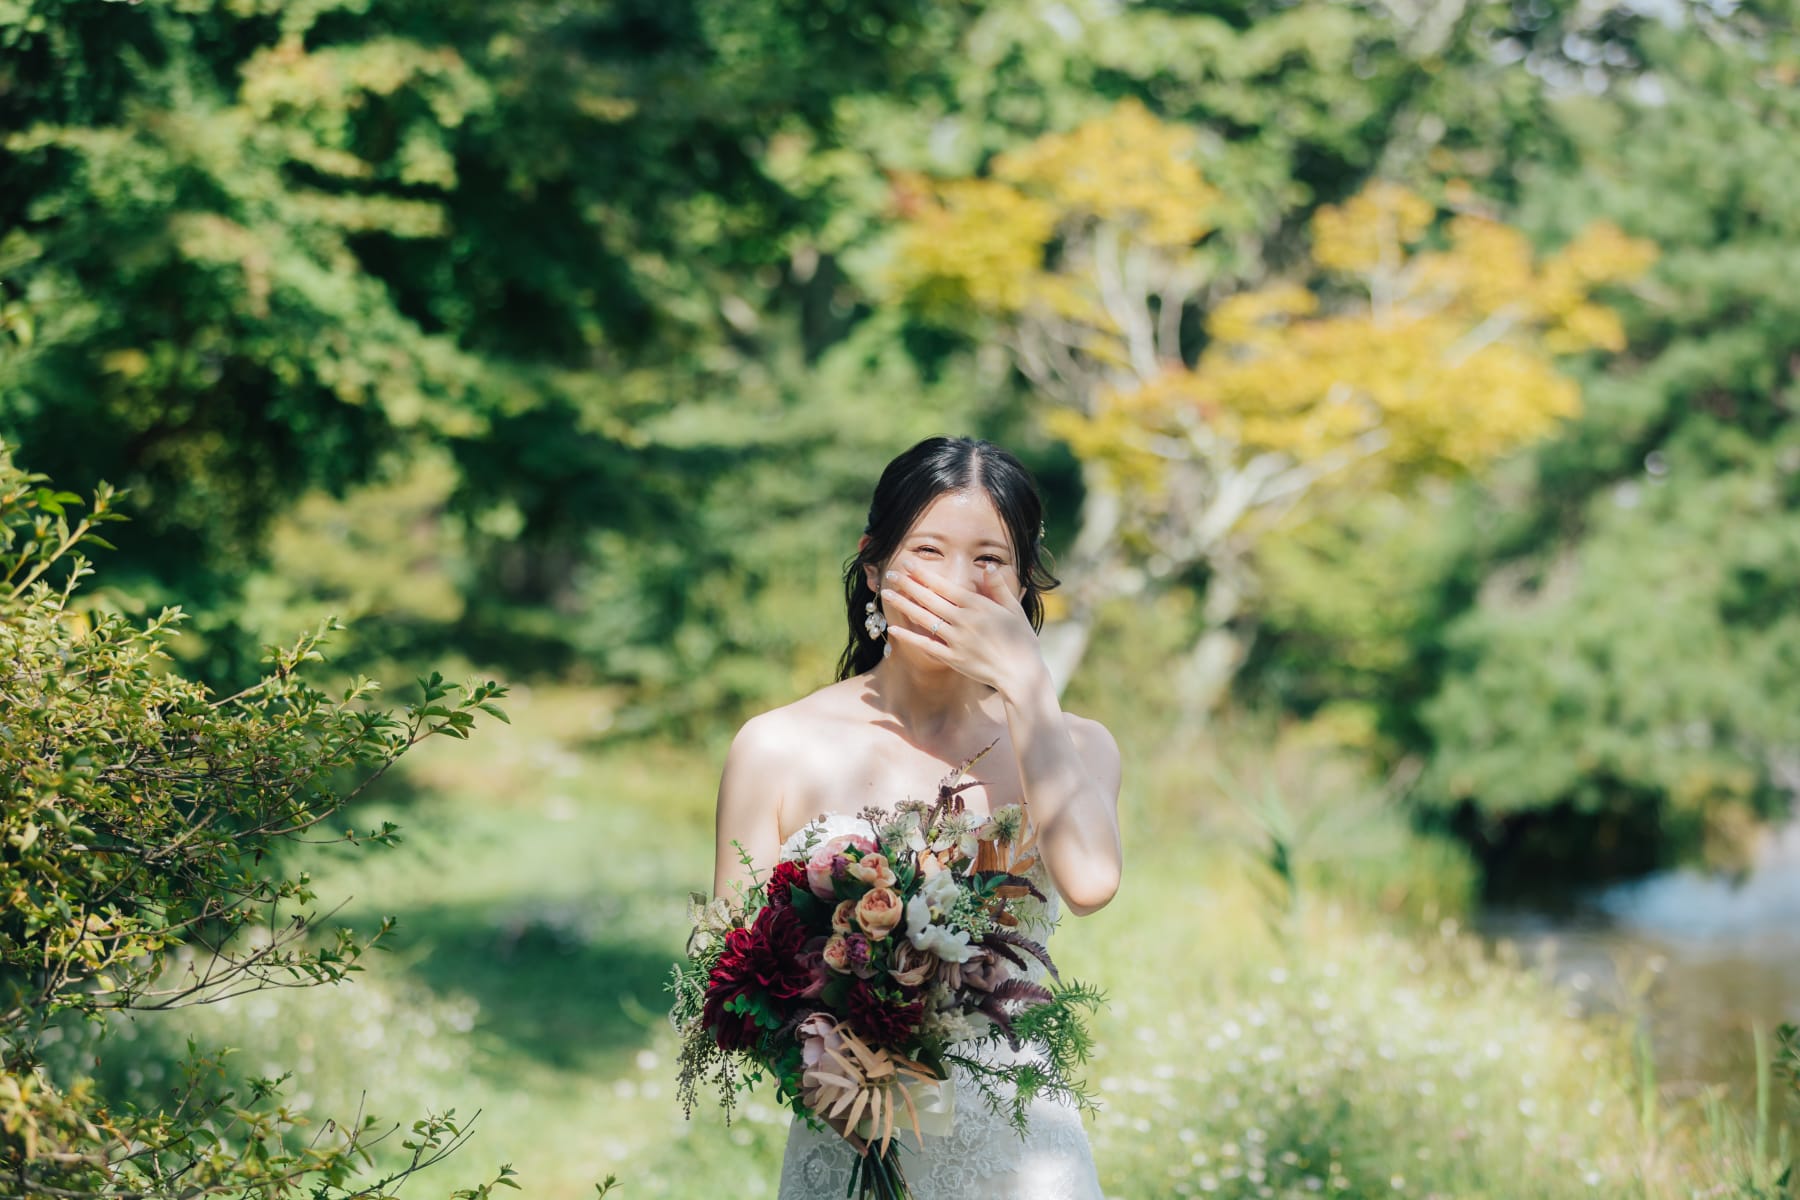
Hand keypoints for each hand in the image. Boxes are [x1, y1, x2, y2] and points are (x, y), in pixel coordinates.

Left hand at [878, 565, 1046, 700]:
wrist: (1021, 673)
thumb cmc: (1021, 640)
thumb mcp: (1014, 609)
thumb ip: (998, 587)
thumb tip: (988, 566)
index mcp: (977, 606)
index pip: (944, 586)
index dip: (924, 574)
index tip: (908, 563)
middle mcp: (963, 621)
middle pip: (930, 599)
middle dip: (908, 584)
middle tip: (891, 573)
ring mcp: (956, 640)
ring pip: (924, 619)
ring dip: (904, 605)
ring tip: (887, 593)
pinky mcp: (953, 659)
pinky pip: (927, 645)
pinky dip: (910, 637)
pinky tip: (894, 629)